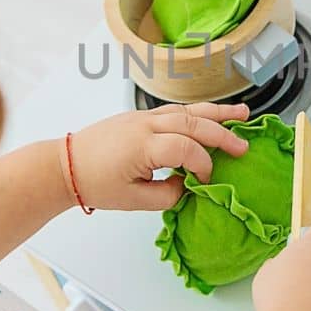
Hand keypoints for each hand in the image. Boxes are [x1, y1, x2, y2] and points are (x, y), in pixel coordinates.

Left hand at [65, 103, 250, 211]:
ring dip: (217, 112)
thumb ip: (168, 194)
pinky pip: (176, 111)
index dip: (203, 165)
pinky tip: (214, 116)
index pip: (186, 148)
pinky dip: (198, 113)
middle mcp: (145, 125)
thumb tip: (189, 185)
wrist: (66, 165)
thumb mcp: (133, 200)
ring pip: (187, 110)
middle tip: (244, 147)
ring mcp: (143, 116)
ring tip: (243, 114)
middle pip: (193, 122)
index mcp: (142, 145)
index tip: (205, 181)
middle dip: (222, 134)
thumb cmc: (96, 184)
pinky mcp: (141, 116)